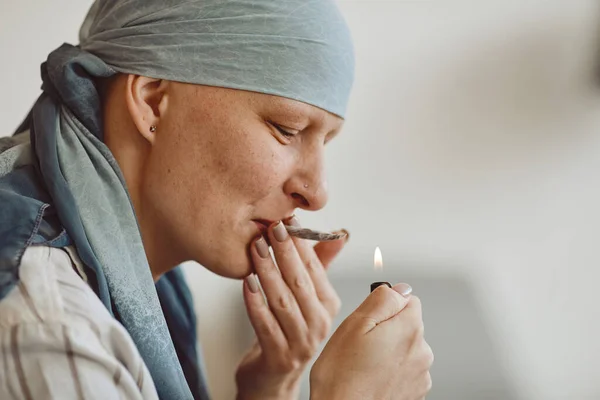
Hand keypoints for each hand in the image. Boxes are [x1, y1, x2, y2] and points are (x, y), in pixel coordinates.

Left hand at [236, 217, 347, 399]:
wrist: (272, 376)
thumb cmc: (287, 327)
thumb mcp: (306, 295)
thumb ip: (319, 263)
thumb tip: (340, 233)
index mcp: (328, 305)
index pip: (316, 269)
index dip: (302, 243)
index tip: (288, 220)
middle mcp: (320, 324)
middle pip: (300, 282)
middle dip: (285, 252)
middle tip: (271, 227)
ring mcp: (301, 343)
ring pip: (282, 301)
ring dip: (267, 271)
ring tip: (255, 248)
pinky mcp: (280, 357)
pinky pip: (265, 324)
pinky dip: (255, 302)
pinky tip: (246, 282)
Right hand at [309, 284, 432, 399]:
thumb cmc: (341, 377)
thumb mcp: (354, 325)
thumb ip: (382, 300)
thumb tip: (400, 288)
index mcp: (410, 330)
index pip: (408, 299)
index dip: (385, 306)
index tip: (369, 320)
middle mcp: (422, 352)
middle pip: (407, 324)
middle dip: (386, 330)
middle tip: (360, 345)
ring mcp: (420, 375)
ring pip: (404, 349)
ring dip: (388, 352)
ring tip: (363, 365)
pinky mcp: (414, 393)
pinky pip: (403, 371)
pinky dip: (390, 372)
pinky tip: (370, 379)